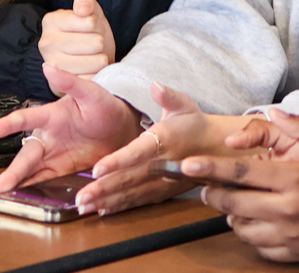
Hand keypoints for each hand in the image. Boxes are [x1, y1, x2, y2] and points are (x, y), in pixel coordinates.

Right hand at [0, 64, 141, 195]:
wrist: (122, 127)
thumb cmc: (104, 106)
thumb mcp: (90, 92)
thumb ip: (70, 82)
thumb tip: (48, 67)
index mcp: (51, 116)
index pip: (25, 119)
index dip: (8, 125)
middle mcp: (48, 136)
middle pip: (26, 154)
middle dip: (12, 170)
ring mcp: (54, 153)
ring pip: (31, 168)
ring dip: (17, 181)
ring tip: (1, 193)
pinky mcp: (63, 167)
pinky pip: (44, 178)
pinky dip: (32, 187)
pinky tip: (19, 196)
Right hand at [38, 0, 114, 77]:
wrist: (79, 60)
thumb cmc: (86, 34)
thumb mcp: (89, 12)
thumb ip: (86, 1)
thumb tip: (82, 10)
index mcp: (51, 21)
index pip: (90, 22)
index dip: (96, 25)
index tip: (89, 28)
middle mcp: (47, 43)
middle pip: (96, 42)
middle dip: (100, 43)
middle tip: (91, 44)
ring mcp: (53, 65)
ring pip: (97, 61)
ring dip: (100, 59)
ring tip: (90, 57)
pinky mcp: (63, 85)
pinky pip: (94, 78)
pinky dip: (96, 74)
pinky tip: (88, 70)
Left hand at [77, 83, 250, 214]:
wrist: (218, 151)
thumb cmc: (195, 124)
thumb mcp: (185, 105)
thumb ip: (169, 96)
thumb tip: (155, 86)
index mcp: (165, 140)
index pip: (138, 152)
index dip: (118, 161)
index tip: (97, 169)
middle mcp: (163, 165)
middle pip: (129, 178)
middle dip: (103, 189)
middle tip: (80, 198)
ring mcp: (163, 182)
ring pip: (131, 193)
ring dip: (107, 201)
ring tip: (84, 207)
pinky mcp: (163, 192)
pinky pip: (139, 201)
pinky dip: (120, 207)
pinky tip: (101, 211)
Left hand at [186, 109, 298, 261]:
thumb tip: (271, 112)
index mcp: (294, 178)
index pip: (240, 174)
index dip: (209, 168)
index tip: (186, 164)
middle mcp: (289, 208)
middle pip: (233, 204)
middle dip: (213, 194)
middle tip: (207, 187)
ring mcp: (293, 234)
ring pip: (242, 229)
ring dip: (232, 217)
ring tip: (236, 205)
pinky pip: (260, 248)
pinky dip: (252, 236)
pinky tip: (256, 223)